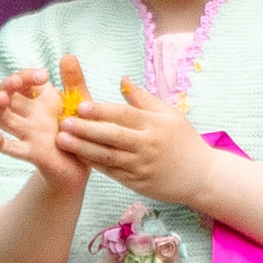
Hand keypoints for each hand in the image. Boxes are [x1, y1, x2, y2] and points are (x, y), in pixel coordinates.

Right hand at [0, 68, 85, 190]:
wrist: (89, 161)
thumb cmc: (83, 129)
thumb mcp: (82, 103)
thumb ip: (74, 81)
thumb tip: (68, 55)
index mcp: (41, 99)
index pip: (22, 80)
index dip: (25, 75)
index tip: (44, 75)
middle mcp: (30, 114)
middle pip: (6, 94)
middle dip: (7, 85)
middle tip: (16, 82)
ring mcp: (28, 132)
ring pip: (3, 118)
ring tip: (2, 98)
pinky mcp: (32, 152)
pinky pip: (11, 148)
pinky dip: (0, 144)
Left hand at [58, 77, 214, 214]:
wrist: (200, 176)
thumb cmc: (183, 140)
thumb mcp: (169, 115)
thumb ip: (143, 99)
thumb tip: (122, 80)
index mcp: (155, 125)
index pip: (124, 115)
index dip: (102, 111)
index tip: (80, 105)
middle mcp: (148, 145)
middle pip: (113, 136)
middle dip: (86, 130)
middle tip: (64, 122)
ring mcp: (142, 166)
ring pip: (108, 157)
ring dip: (83, 149)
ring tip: (62, 141)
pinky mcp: (137, 183)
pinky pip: (112, 173)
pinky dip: (94, 164)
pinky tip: (78, 156)